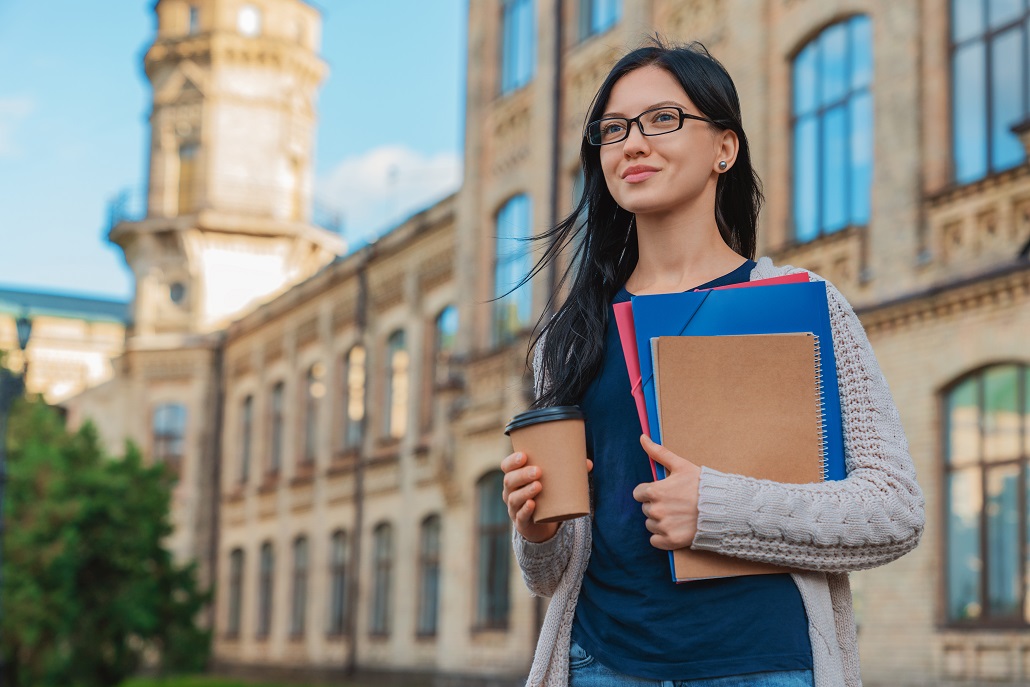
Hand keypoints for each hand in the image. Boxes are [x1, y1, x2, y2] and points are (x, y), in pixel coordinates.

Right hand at [501, 451, 592, 543]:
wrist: (541, 524)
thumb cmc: (545, 495)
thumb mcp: (552, 483)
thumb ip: (568, 472)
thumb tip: (588, 464)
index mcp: (515, 478)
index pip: (506, 467)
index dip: (512, 461)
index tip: (524, 455)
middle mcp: (510, 492)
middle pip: (509, 481)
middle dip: (522, 475)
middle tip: (538, 471)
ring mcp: (514, 508)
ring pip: (514, 498)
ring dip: (525, 491)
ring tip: (539, 485)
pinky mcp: (521, 522)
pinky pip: (520, 516)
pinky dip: (525, 510)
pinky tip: (532, 505)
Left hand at [632, 434, 701, 549]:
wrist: (724, 508)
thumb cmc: (702, 484)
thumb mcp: (681, 465)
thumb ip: (659, 452)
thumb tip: (642, 437)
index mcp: (654, 491)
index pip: (638, 494)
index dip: (650, 492)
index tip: (664, 492)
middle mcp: (655, 510)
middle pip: (646, 509)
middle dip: (657, 506)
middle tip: (675, 503)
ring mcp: (663, 526)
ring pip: (650, 525)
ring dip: (659, 521)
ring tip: (678, 515)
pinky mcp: (671, 541)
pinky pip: (655, 540)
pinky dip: (663, 537)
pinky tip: (676, 528)